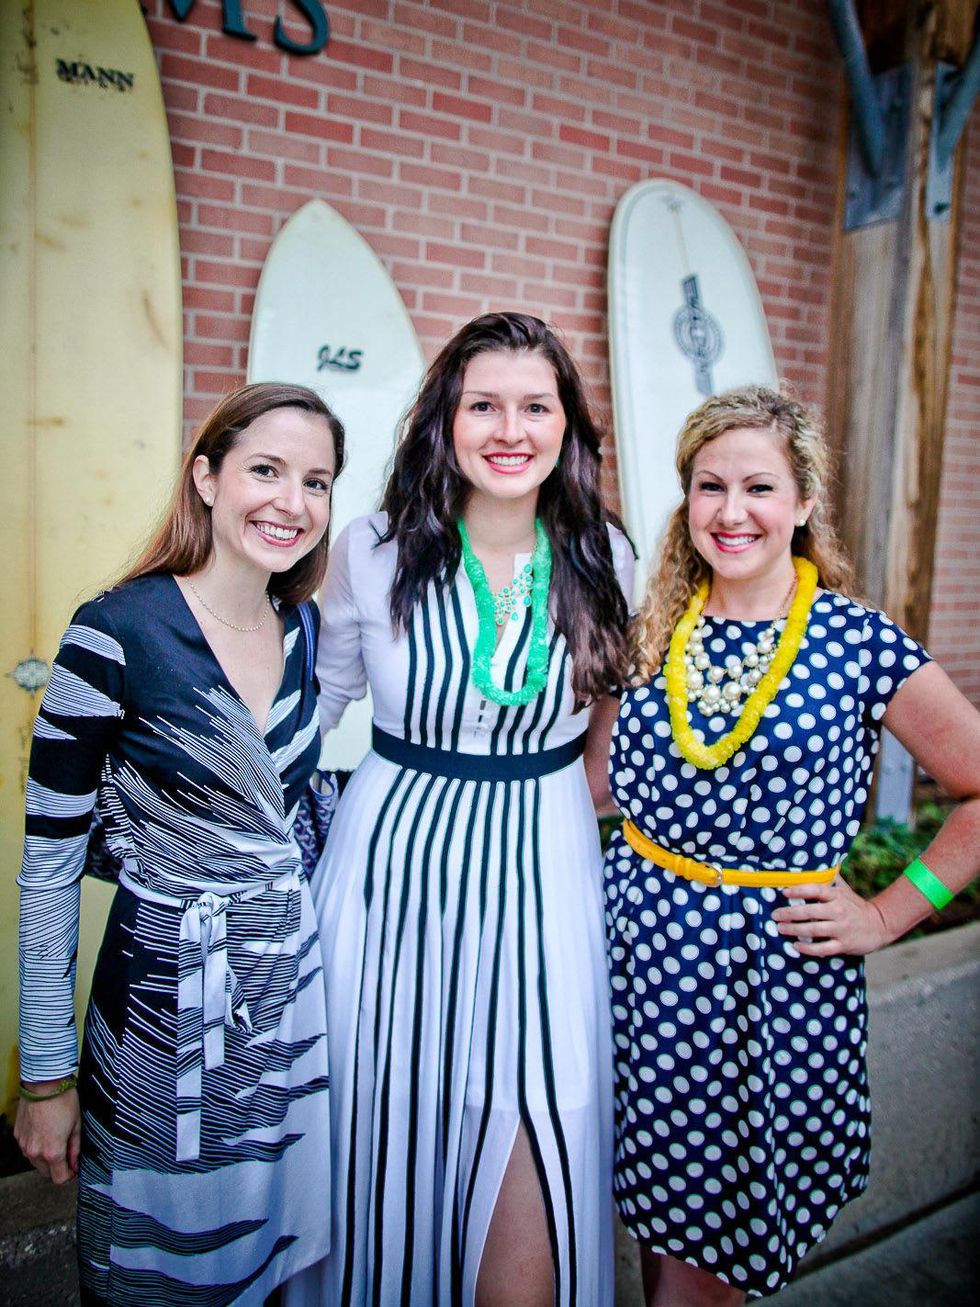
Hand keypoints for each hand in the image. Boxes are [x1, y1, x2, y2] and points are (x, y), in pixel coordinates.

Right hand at [14, 1089, 80, 1183]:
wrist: (44, 1084)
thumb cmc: (63, 1101)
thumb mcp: (77, 1126)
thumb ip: (75, 1149)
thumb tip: (75, 1164)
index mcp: (52, 1152)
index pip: (59, 1178)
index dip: (70, 1175)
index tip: (74, 1167)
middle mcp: (35, 1152)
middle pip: (46, 1173)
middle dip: (57, 1167)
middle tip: (67, 1153)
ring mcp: (24, 1144)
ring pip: (35, 1162)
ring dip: (45, 1157)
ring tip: (56, 1138)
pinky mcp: (18, 1136)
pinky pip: (28, 1148)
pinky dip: (36, 1146)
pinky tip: (44, 1131)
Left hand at [772, 877, 890, 956]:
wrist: (878, 925)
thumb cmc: (854, 905)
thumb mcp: (844, 889)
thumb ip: (829, 878)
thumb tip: (813, 861)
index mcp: (837, 896)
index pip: (817, 890)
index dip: (800, 890)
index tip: (784, 892)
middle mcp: (839, 911)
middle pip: (810, 911)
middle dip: (790, 913)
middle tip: (775, 915)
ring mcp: (841, 929)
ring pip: (814, 929)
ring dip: (795, 929)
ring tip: (780, 928)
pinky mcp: (844, 945)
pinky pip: (823, 948)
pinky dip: (809, 948)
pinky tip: (796, 945)